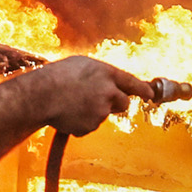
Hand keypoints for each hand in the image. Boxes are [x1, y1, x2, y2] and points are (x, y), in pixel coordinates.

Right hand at [25, 56, 153, 136]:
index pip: (132, 83)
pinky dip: (81, 122)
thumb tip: (108, 83)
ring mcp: (101, 111)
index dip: (144, 89)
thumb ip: (100, 74)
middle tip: (97, 99)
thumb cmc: (56, 76)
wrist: (40, 96)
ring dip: (93, 111)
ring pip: (103, 114)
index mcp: (107, 74)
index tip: (151, 94)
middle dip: (115, 103)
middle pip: (123, 103)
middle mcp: (109, 93)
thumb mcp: (82, 65)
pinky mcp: (90, 126)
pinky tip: (68, 113)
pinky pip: (89, 126)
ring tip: (72, 102)